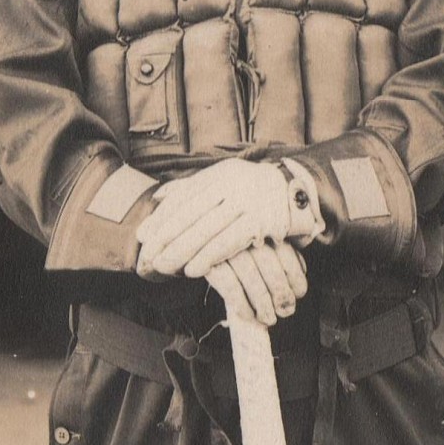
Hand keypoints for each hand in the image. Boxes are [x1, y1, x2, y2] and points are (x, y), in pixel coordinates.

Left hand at [136, 158, 310, 278]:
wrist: (300, 192)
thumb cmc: (256, 192)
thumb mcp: (225, 181)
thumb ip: (193, 188)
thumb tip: (160, 197)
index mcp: (220, 174)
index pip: (184, 197)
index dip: (162, 218)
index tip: (143, 236)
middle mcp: (232, 184)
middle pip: (191, 213)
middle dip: (166, 237)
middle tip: (148, 256)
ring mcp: (248, 201)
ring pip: (207, 229)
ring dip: (183, 251)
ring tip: (165, 266)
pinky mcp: (262, 220)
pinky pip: (230, 241)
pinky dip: (210, 256)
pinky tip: (194, 269)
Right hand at [205, 241, 308, 326]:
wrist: (196, 235)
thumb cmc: (236, 241)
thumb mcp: (259, 236)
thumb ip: (281, 248)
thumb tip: (300, 270)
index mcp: (263, 226)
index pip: (286, 255)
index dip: (296, 278)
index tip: (299, 293)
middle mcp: (247, 236)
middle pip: (272, 271)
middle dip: (282, 296)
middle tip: (286, 311)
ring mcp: (227, 249)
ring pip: (253, 282)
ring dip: (264, 306)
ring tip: (269, 319)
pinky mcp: (210, 263)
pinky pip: (231, 289)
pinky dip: (242, 306)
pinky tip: (248, 316)